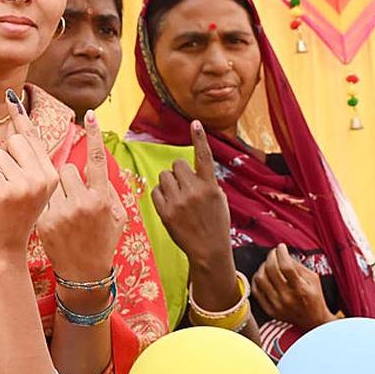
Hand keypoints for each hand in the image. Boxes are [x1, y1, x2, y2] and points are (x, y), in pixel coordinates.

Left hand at [0, 93, 59, 262]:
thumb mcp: (29, 188)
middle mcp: (44, 177)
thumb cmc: (11, 218)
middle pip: (15, 140)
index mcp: (52, 175)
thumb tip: (17, 126)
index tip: (12, 96)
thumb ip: (28, 161)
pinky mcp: (5, 191)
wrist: (2, 250)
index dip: (21, 116)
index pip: (34, 138)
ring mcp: (25, 184)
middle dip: (2, 156)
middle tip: (4, 183)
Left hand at [36, 110, 124, 282]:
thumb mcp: (117, 218)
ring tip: (59, 210)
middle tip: (68, 196)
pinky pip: (39, 195)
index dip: (95, 136)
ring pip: (49, 180)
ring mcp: (63, 212)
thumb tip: (100, 169)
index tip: (91, 114)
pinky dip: (39, 200)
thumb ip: (110, 191)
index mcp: (103, 199)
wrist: (83, 274)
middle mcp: (83, 203)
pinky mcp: (44, 220)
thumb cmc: (102, 243)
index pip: (98, 160)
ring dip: (50, 188)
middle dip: (64, 177)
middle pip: (66, 168)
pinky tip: (48, 217)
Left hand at [151, 120, 231, 269]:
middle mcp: (194, 191)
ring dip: (169, 183)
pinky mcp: (165, 212)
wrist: (209, 251)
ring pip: (164, 176)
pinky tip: (170, 206)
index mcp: (210, 186)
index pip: (204, 157)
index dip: (199, 138)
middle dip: (179, 172)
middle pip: (176, 164)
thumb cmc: (215, 223)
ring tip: (178, 198)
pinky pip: (156, 191)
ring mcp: (179, 202)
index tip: (195, 123)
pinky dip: (160, 195)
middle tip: (184, 186)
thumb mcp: (219, 200)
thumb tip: (191, 169)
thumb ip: (206, 182)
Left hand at [251, 244, 336, 331]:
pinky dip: (257, 279)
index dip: (281, 253)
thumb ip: (297, 265)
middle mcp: (287, 298)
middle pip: (271, 270)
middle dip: (271, 256)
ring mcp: (276, 305)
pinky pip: (256, 290)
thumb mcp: (313, 279)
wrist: (314, 321)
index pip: (286, 266)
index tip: (281, 247)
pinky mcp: (269, 310)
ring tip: (269, 264)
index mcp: (301, 289)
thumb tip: (282, 253)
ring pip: (260, 279)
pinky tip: (263, 275)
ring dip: (262, 267)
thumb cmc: (314, 297)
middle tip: (274, 253)